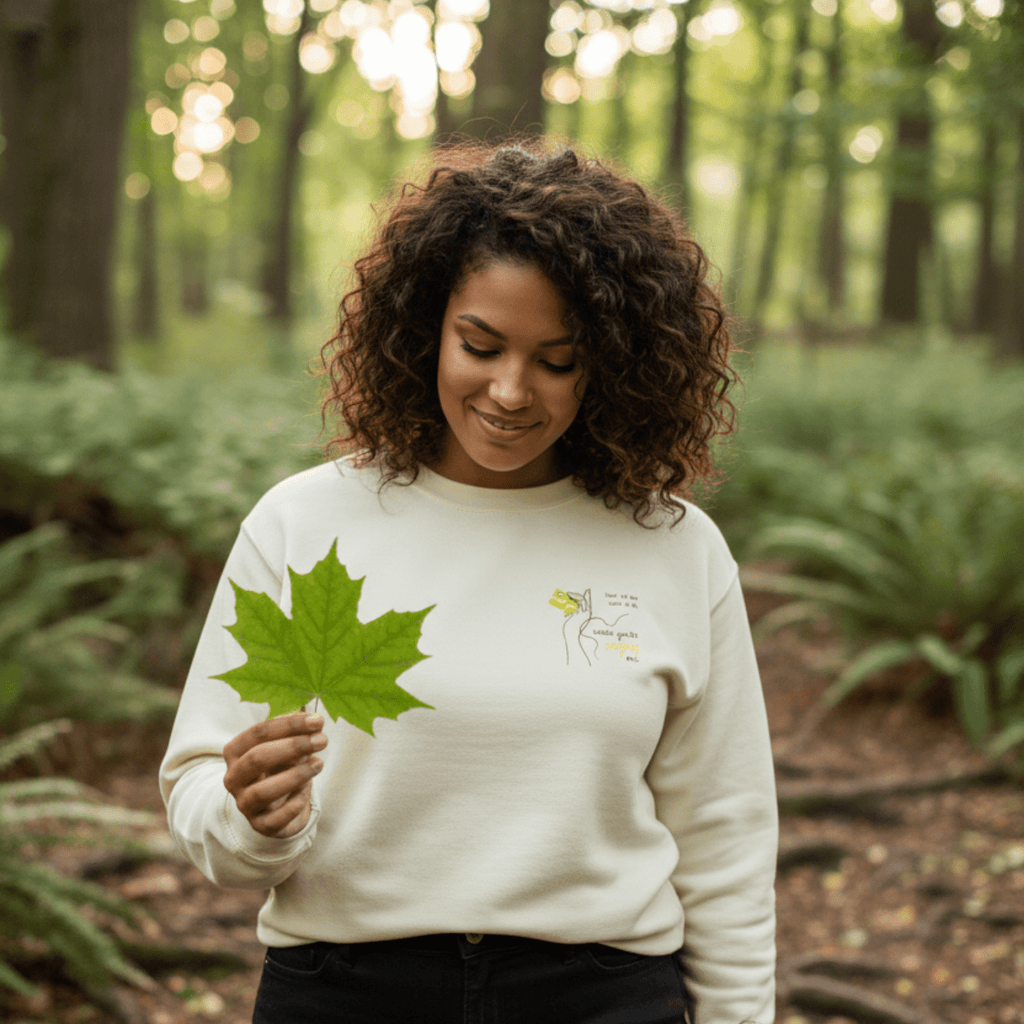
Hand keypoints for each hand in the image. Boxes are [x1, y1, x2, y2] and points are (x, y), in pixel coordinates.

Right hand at [222, 712, 327, 838]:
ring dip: (295, 775)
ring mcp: (244, 803)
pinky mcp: (259, 825)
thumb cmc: (279, 766)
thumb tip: (314, 720)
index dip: (289, 724)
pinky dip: (293, 805)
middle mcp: (233, 778)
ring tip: (319, 763)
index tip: (317, 720)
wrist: (272, 805)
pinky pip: (274, 819)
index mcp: (235, 752)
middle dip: (293, 747)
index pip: (259, 732)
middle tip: (322, 740)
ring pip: (262, 791)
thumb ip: (295, 732)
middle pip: (258, 758)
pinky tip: (307, 791)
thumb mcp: (283, 745)